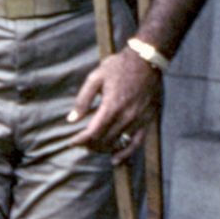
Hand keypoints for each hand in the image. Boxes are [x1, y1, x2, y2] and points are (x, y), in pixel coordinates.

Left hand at [66, 48, 160, 163]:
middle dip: (90, 144)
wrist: (147, 60)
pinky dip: (125, 153)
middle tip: (81, 141)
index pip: (93, 133)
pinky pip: (136, 143)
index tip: (72, 142)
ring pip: (118, 143)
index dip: (80, 140)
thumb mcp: (96, 77)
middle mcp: (126, 116)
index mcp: (112, 106)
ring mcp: (138, 120)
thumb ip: (83, 100)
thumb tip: (71, 119)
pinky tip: (115, 158)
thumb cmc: (119, 66)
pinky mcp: (147, 120)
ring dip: (103, 148)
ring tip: (94, 146)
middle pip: (104, 140)